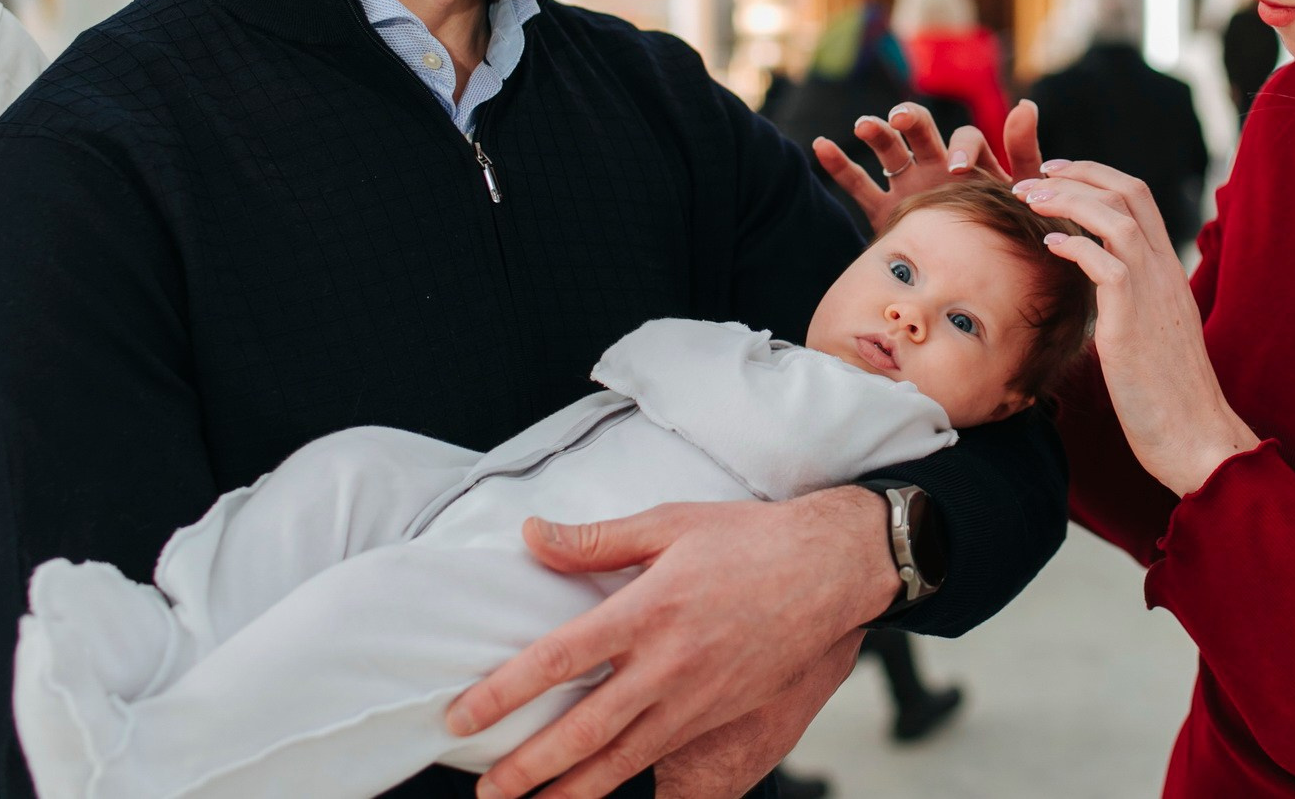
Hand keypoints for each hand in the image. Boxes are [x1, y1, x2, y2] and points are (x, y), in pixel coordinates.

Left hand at [446, 487, 895, 797]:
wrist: (829, 569)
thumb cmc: (750, 540)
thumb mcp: (669, 524)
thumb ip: (596, 539)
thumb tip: (532, 537)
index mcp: (647, 609)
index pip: (560, 658)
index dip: (506, 691)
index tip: (465, 715)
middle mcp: (668, 663)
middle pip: (584, 728)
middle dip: (529, 766)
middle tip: (487, 791)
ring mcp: (695, 698)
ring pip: (622, 759)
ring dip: (570, 791)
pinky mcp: (719, 716)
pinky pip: (662, 760)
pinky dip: (626, 783)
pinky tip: (600, 792)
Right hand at [815, 99, 1044, 230]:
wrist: (982, 281)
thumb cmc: (1010, 233)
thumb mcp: (1023, 194)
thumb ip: (1025, 152)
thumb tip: (1026, 103)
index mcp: (973, 161)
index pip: (966, 140)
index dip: (960, 149)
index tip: (956, 169)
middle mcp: (937, 165)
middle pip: (921, 131)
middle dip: (910, 121)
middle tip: (900, 119)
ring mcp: (908, 184)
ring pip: (889, 151)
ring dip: (875, 132)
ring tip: (863, 125)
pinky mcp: (885, 210)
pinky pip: (859, 185)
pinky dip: (839, 164)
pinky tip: (821, 145)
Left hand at [1015, 160, 1258, 494]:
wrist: (1195, 437)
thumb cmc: (1168, 395)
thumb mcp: (1150, 333)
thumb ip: (1131, 302)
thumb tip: (1102, 291)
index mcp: (1167, 271)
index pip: (1138, 198)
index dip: (1095, 176)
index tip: (1057, 172)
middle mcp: (1165, 272)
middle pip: (1129, 192)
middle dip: (1078, 173)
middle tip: (1034, 174)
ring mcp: (1153, 293)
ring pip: (1117, 218)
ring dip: (1068, 200)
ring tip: (1029, 198)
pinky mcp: (1134, 321)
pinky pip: (1107, 265)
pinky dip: (1075, 246)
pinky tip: (1048, 244)